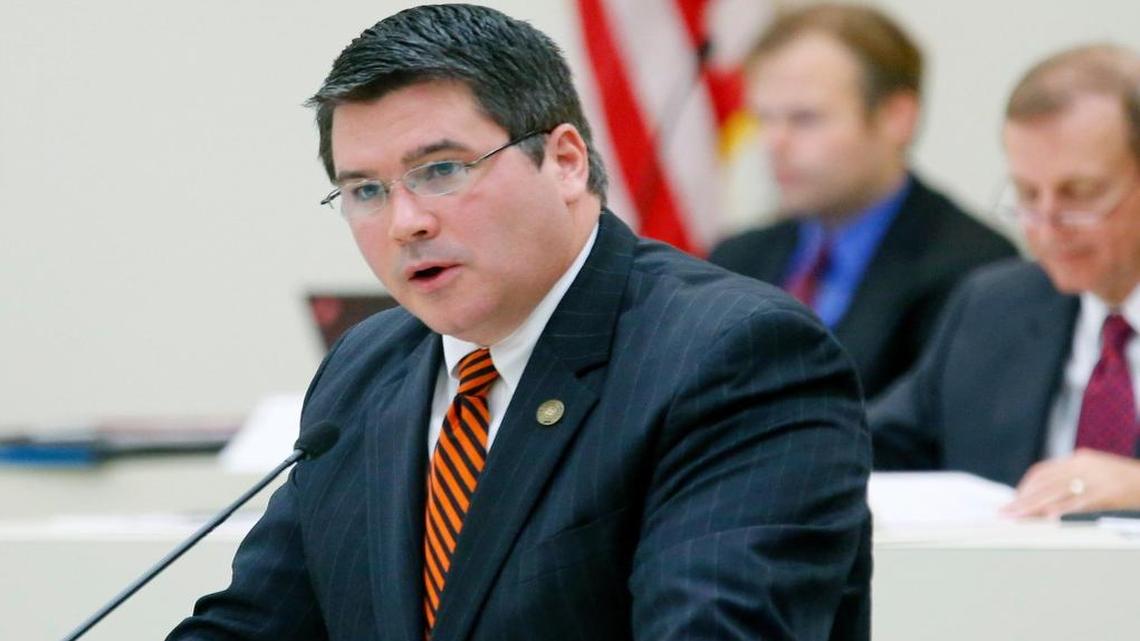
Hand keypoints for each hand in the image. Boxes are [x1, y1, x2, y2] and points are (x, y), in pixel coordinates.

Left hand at [1001, 449, 1139, 518]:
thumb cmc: (1125, 480)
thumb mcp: (1096, 472)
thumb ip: (1072, 479)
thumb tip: (1046, 497)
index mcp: (1078, 459)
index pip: (1042, 472)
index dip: (1025, 487)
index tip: (1013, 501)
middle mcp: (1083, 465)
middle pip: (1044, 483)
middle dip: (1022, 499)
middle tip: (1005, 512)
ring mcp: (1094, 478)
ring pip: (1056, 492)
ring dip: (1033, 506)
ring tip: (1017, 517)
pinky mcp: (1106, 492)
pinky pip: (1080, 502)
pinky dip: (1063, 509)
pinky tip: (1049, 517)